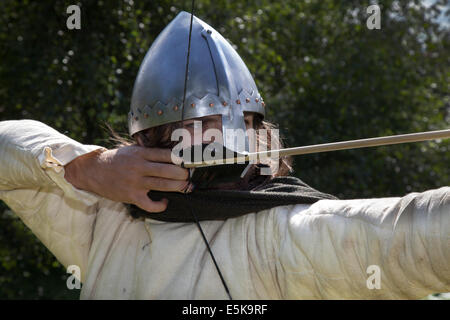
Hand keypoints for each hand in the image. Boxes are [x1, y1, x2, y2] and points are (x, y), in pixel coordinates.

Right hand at [64, 145, 190, 212]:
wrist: (94, 170)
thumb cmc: (118, 159)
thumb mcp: (133, 150)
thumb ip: (150, 152)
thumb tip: (173, 154)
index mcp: (141, 153)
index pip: (167, 155)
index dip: (181, 159)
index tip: (188, 162)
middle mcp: (140, 167)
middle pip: (169, 170)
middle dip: (183, 174)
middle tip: (189, 175)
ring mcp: (136, 182)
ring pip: (164, 186)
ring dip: (178, 187)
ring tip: (184, 186)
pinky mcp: (132, 196)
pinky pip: (150, 205)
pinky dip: (160, 205)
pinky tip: (165, 202)